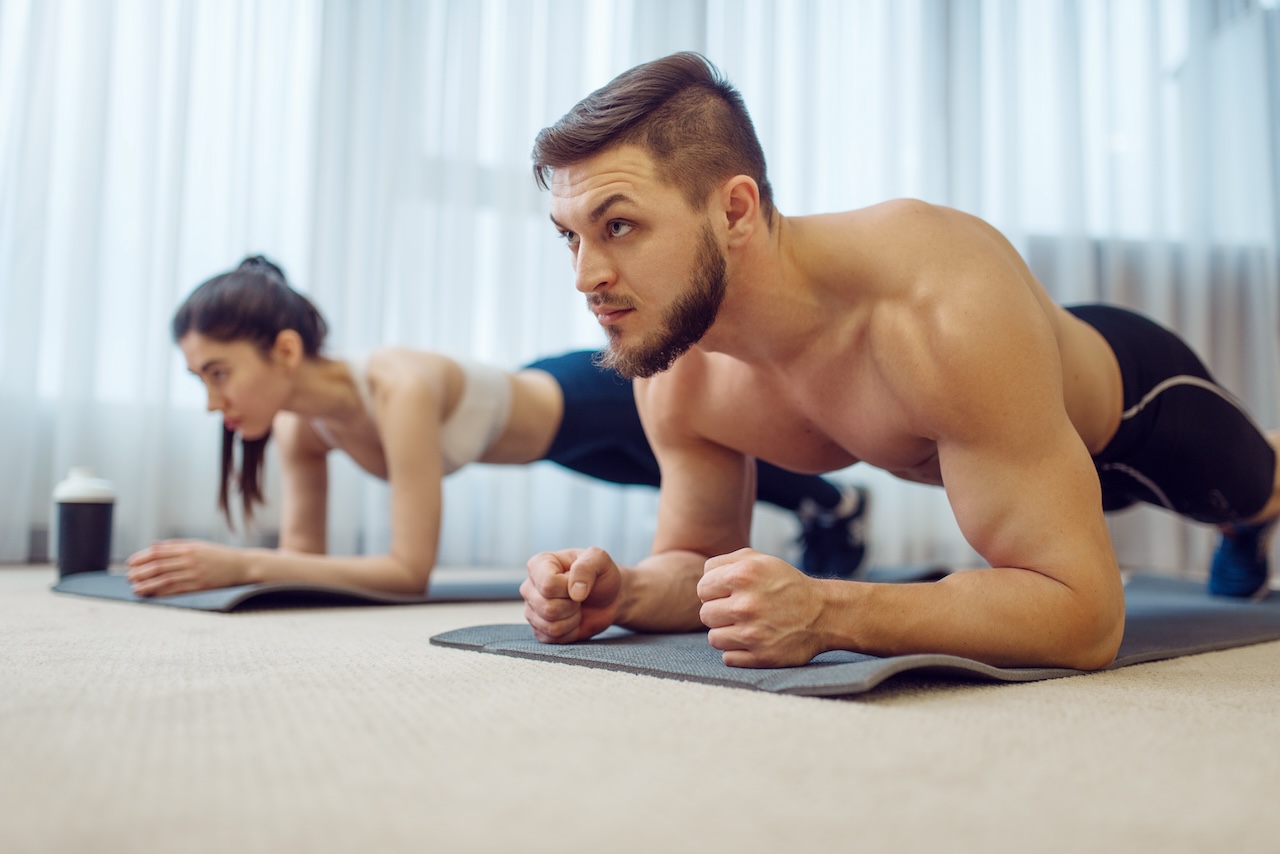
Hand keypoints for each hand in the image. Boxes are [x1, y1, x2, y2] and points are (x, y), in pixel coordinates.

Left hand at [125, 540, 246, 595]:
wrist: (241, 566)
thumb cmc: (218, 555)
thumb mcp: (198, 545)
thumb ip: (176, 545)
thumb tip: (153, 546)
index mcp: (188, 548)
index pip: (159, 552)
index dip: (142, 557)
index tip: (130, 563)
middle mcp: (190, 560)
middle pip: (159, 566)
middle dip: (141, 572)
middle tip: (129, 577)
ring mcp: (195, 574)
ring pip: (165, 579)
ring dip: (148, 585)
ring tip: (135, 589)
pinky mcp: (201, 586)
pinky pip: (177, 590)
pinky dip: (163, 593)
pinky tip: (152, 596)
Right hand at [521, 547, 622, 642]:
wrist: (609, 599)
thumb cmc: (601, 575)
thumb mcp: (600, 560)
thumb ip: (587, 567)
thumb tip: (575, 593)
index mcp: (539, 564)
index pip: (548, 584)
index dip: (568, 587)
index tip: (579, 582)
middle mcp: (529, 587)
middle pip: (547, 606)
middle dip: (572, 605)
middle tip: (580, 596)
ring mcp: (531, 610)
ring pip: (550, 626)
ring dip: (573, 619)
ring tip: (577, 607)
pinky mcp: (538, 630)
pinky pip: (552, 638)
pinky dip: (570, 632)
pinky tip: (574, 619)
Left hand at [697, 548, 825, 666]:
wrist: (823, 613)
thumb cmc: (785, 584)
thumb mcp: (759, 560)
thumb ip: (724, 562)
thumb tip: (701, 577)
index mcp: (743, 575)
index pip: (702, 588)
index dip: (714, 591)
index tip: (729, 594)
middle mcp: (746, 604)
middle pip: (705, 614)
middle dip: (719, 612)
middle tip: (739, 611)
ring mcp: (753, 633)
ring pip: (714, 638)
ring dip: (726, 633)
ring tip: (745, 626)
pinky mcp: (761, 657)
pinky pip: (728, 658)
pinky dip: (737, 652)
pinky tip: (753, 641)